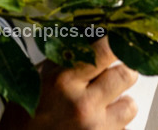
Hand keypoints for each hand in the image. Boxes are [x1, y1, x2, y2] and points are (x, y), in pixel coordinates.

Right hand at [0, 36, 137, 129]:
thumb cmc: (26, 115)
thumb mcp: (40, 77)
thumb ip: (68, 57)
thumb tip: (93, 37)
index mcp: (63, 81)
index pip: (105, 51)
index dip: (117, 43)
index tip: (121, 39)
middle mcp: (82, 105)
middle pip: (126, 75)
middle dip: (121, 72)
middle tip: (111, 75)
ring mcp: (95, 128)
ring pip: (130, 105)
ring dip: (120, 103)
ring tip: (101, 105)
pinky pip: (123, 128)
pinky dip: (114, 124)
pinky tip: (96, 122)